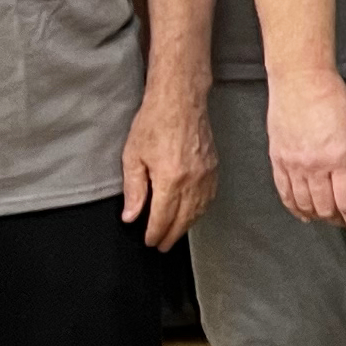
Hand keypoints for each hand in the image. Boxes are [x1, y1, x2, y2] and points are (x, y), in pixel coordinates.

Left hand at [121, 87, 217, 250]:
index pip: (163, 218)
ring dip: (187, 226)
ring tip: (175, 233)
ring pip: (199, 211)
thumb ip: (134, 189)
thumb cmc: (154, 122)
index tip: (149, 241)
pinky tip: (192, 213)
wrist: (180, 100)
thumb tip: (131, 215)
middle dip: (171, 235)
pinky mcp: (214, 168)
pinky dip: (200, 211)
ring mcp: (207, 175)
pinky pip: (209, 198)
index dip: (155, 233)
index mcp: (171, 180)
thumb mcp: (133, 156)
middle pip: (183, 220)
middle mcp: (193, 181)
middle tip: (161, 246)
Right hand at [268, 68, 345, 232]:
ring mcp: (293, 164)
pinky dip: (295, 207)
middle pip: (326, 209)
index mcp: (340, 158)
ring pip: (305, 205)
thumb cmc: (333, 99)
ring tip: (328, 216)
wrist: (301, 81)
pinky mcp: (277, 160)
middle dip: (339, 220)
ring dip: (318, 216)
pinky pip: (285, 193)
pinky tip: (304, 212)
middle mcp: (315, 165)